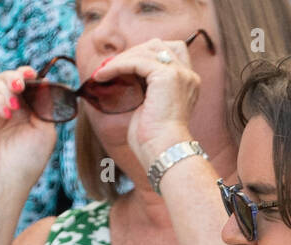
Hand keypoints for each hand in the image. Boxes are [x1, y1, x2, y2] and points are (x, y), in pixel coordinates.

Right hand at [0, 67, 57, 189]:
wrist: (2, 184)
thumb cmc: (25, 164)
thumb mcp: (44, 132)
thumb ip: (44, 106)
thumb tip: (42, 82)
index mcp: (22, 114)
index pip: (23, 85)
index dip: (27, 75)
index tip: (33, 74)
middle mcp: (3, 111)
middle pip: (6, 78)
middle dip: (15, 76)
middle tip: (22, 84)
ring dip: (5, 88)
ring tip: (13, 109)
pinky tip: (5, 114)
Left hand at [92, 38, 200, 167]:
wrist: (163, 152)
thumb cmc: (154, 142)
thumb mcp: (149, 109)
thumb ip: (144, 92)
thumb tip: (123, 81)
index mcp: (187, 84)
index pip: (170, 53)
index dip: (146, 55)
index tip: (124, 68)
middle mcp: (188, 76)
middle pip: (159, 45)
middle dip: (133, 53)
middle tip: (110, 68)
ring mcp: (179, 74)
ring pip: (147, 50)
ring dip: (122, 58)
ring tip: (103, 72)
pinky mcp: (167, 76)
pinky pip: (137, 61)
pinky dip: (118, 65)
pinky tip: (103, 75)